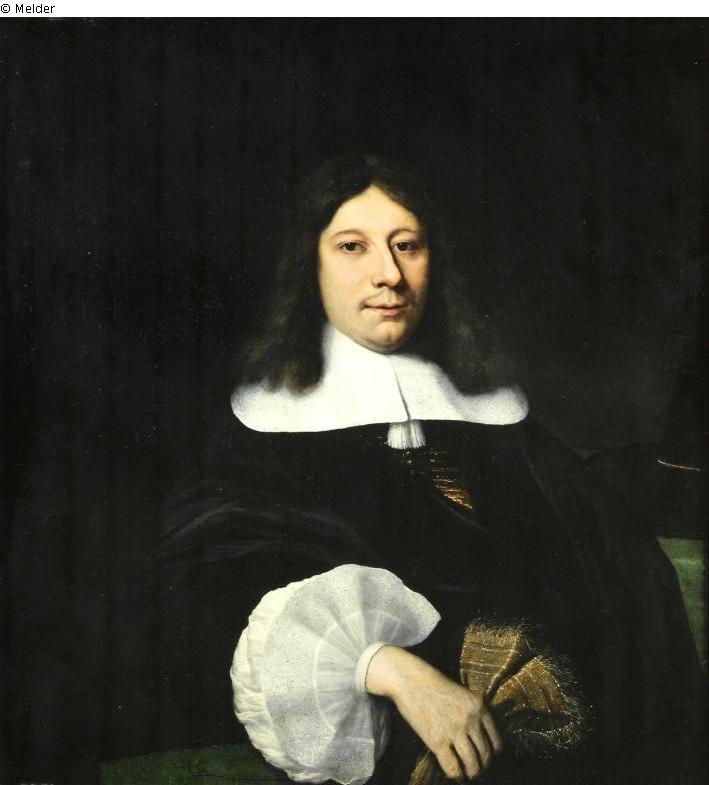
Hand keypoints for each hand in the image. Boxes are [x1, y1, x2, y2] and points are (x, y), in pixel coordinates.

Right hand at [366, 645, 502, 779]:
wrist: (408, 679)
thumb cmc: (432, 683)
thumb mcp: (461, 693)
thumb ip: (472, 712)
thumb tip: (477, 736)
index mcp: (479, 706)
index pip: (496, 741)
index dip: (492, 754)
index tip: (486, 758)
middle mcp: (471, 719)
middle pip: (486, 754)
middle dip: (482, 766)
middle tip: (476, 770)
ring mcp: (454, 730)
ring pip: (473, 764)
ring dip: (471, 774)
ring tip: (466, 775)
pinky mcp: (437, 740)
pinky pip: (453, 767)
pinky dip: (454, 775)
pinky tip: (452, 774)